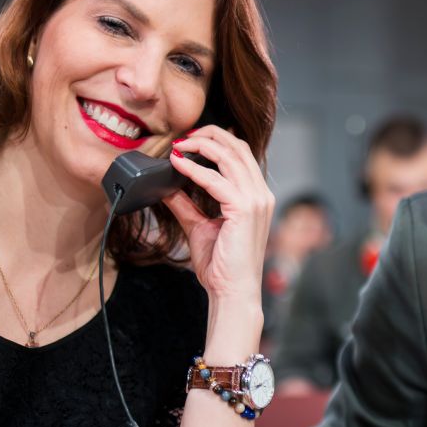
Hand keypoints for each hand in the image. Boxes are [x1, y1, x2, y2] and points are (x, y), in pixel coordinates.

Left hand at [162, 125, 273, 305]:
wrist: (232, 292)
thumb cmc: (221, 265)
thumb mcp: (199, 226)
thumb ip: (186, 204)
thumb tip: (165, 185)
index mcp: (256, 196)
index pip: (241, 153)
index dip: (216, 140)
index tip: (189, 140)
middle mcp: (260, 194)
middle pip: (238, 146)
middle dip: (209, 134)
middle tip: (183, 136)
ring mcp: (256, 200)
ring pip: (229, 155)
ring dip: (201, 145)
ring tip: (179, 145)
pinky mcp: (244, 209)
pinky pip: (215, 179)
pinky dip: (194, 168)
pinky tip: (177, 165)